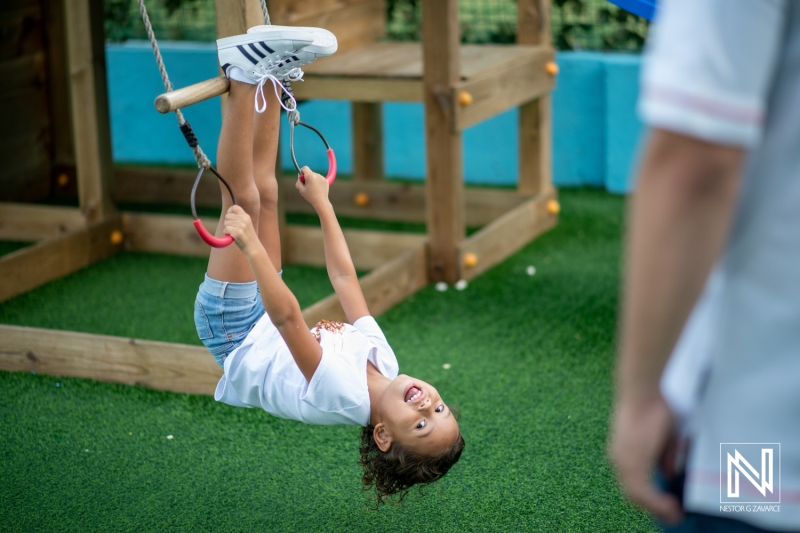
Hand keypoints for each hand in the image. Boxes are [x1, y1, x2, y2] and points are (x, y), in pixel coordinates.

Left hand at [223, 205, 259, 255]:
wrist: (253, 247)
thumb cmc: (247, 237)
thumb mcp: (246, 224)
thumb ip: (239, 218)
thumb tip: (228, 214)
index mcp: (246, 216)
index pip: (235, 207)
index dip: (229, 211)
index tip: (229, 217)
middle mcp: (244, 219)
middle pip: (228, 216)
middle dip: (227, 222)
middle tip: (233, 228)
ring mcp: (241, 226)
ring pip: (226, 223)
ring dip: (227, 228)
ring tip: (234, 233)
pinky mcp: (238, 232)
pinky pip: (226, 229)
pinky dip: (226, 233)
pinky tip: (232, 236)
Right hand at [295, 166, 329, 209]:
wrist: (321, 202)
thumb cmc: (310, 196)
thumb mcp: (301, 190)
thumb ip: (298, 182)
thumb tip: (300, 177)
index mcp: (311, 176)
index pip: (305, 168)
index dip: (301, 172)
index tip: (302, 178)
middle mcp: (317, 175)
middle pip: (309, 172)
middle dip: (307, 177)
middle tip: (307, 186)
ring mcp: (322, 178)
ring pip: (314, 176)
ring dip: (312, 180)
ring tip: (312, 189)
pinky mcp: (326, 181)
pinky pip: (319, 179)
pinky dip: (317, 182)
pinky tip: (317, 189)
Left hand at [608, 393, 682, 524]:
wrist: (644, 390)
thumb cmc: (656, 406)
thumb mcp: (664, 436)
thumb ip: (664, 456)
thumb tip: (668, 473)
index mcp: (624, 453)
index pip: (632, 483)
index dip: (648, 498)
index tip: (666, 506)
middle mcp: (619, 459)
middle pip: (632, 494)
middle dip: (653, 507)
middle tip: (672, 515)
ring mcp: (623, 460)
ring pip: (635, 495)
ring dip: (656, 508)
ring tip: (674, 514)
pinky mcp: (631, 460)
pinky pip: (641, 490)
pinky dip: (656, 502)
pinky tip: (671, 507)